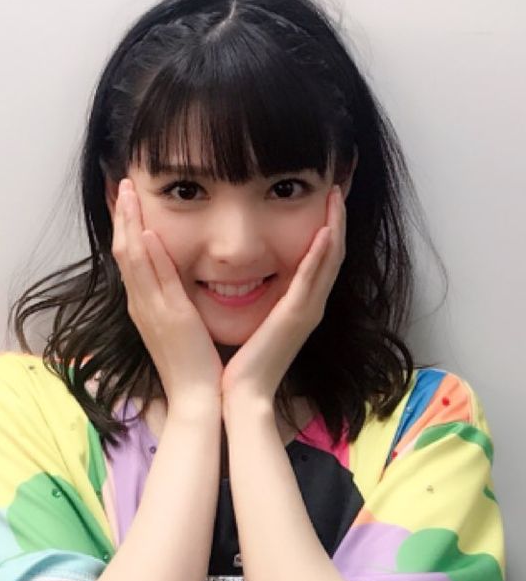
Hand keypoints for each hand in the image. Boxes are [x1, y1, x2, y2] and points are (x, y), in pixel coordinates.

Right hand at [110, 178, 223, 410]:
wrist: (195, 398)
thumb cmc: (191, 365)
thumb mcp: (177, 325)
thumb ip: (172, 300)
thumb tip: (172, 279)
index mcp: (144, 305)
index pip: (128, 256)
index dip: (124, 226)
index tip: (124, 199)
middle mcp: (141, 304)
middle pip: (123, 251)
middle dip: (122, 216)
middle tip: (121, 184)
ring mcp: (151, 311)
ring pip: (132, 259)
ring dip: (129, 224)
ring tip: (128, 193)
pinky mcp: (169, 318)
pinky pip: (154, 283)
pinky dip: (148, 257)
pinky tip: (147, 234)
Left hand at [220, 186, 346, 409]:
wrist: (242, 394)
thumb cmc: (242, 362)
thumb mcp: (255, 321)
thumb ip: (260, 300)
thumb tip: (246, 276)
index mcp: (300, 305)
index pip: (320, 259)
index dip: (328, 228)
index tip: (325, 199)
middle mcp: (310, 305)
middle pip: (333, 254)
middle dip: (337, 220)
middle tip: (338, 187)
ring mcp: (307, 311)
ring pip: (330, 261)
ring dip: (335, 226)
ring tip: (337, 196)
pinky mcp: (297, 317)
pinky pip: (312, 279)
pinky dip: (321, 254)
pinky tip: (326, 230)